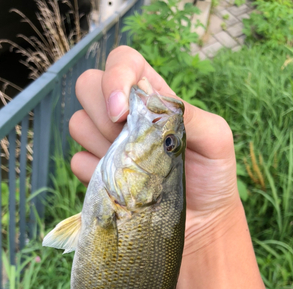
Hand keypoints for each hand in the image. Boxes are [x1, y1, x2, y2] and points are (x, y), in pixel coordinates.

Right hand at [69, 46, 241, 252]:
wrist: (200, 221)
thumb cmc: (212, 176)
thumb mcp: (215, 138)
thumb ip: (188, 113)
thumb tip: (148, 98)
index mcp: (153, 96)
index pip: (122, 62)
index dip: (115, 78)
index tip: (122, 112)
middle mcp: (124, 115)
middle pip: (87, 86)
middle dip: (104, 114)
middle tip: (133, 144)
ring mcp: (106, 143)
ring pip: (77, 124)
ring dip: (102, 146)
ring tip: (135, 169)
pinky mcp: (96, 173)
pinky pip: (77, 162)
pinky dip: (96, 175)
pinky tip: (124, 188)